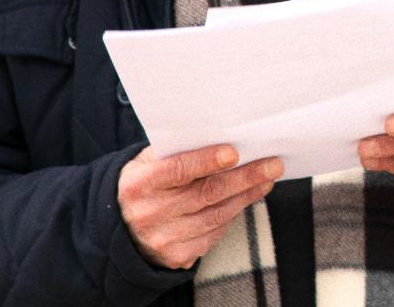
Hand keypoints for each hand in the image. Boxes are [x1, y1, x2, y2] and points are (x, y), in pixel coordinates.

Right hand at [118, 144, 282, 269]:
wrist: (120, 227)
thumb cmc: (145, 183)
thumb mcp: (148, 162)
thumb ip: (178, 150)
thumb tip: (224, 137)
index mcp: (140, 184)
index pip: (177, 171)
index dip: (206, 161)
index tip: (234, 153)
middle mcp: (150, 214)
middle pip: (206, 194)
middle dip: (245, 178)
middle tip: (273, 165)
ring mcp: (164, 238)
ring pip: (216, 215)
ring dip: (247, 196)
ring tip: (267, 179)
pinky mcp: (177, 255)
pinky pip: (214, 233)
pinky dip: (234, 214)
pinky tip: (246, 199)